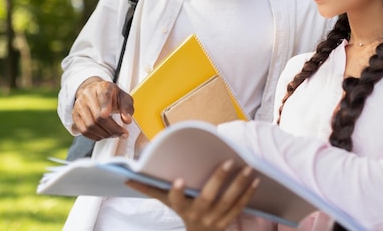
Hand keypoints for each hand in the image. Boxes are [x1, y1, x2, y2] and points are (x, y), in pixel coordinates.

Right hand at [71, 76, 133, 139]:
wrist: (95, 91)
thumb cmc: (112, 96)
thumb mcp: (123, 97)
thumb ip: (127, 108)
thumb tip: (127, 120)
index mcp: (102, 87)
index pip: (103, 96)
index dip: (104, 106)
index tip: (107, 114)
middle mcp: (88, 95)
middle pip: (97, 116)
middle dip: (112, 129)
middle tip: (122, 134)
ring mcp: (79, 105)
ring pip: (90, 125)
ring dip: (104, 134)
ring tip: (114, 135)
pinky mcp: (75, 115)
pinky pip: (84, 131)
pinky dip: (96, 136)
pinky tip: (104, 135)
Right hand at [126, 159, 259, 230]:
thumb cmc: (181, 212)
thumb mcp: (165, 202)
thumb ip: (149, 189)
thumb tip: (127, 177)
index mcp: (180, 208)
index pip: (175, 200)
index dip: (177, 192)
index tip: (179, 180)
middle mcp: (196, 215)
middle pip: (208, 198)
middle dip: (218, 180)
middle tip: (229, 162)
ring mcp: (214, 220)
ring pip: (228, 202)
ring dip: (239, 185)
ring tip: (248, 168)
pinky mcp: (227, 222)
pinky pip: (240, 207)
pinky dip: (248, 194)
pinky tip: (255, 179)